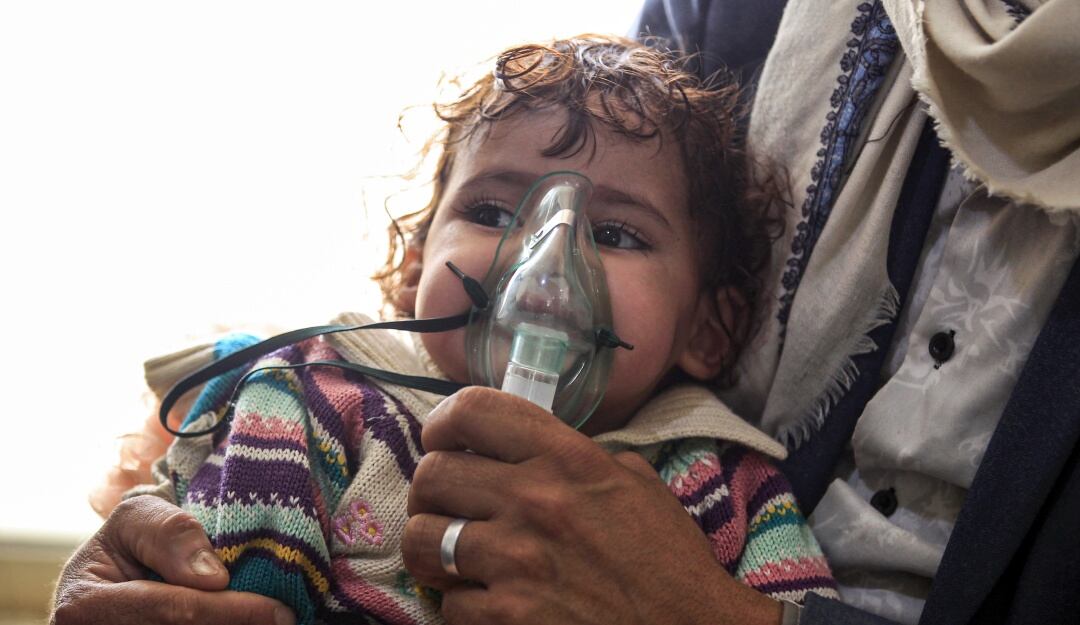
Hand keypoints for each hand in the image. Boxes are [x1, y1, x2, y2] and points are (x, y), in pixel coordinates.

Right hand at [52, 495, 294, 624]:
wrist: (107, 577)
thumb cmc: (124, 543)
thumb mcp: (136, 519)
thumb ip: (170, 534)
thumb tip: (215, 577)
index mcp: (85, 605)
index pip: (172, 610)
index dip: (230, 610)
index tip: (279, 611)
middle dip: (239, 624)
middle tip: (286, 618)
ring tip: (272, 619)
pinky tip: (251, 620)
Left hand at [403, 387, 781, 624]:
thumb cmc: (667, 560)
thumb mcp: (635, 483)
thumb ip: (577, 457)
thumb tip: (529, 450)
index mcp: (568, 458)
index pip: (474, 410)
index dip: (445, 423)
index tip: (445, 441)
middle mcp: (535, 499)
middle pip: (432, 473)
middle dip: (431, 490)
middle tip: (446, 506)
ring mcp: (516, 561)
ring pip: (421, 539)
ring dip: (431, 549)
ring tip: (452, 557)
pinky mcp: (506, 617)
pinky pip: (447, 604)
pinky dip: (462, 607)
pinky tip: (490, 604)